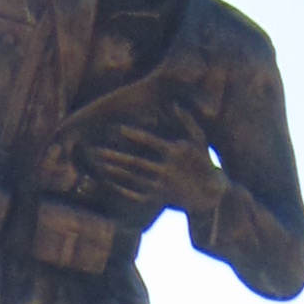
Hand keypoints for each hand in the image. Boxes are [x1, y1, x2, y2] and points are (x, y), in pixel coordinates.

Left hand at [81, 121, 220, 225]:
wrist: (210, 195)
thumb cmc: (202, 162)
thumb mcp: (199, 139)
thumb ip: (186, 121)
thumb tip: (174, 103)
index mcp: (174, 152)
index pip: (149, 141)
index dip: (132, 134)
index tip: (115, 128)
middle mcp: (166, 169)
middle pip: (135, 161)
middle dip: (114, 155)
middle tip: (94, 150)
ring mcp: (160, 186)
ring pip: (132, 178)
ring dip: (113, 171)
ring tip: (96, 163)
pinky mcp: (157, 199)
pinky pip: (135, 194)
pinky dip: (120, 189)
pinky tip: (107, 181)